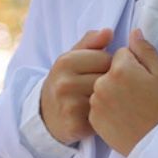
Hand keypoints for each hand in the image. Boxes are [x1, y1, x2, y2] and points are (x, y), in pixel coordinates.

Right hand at [40, 28, 112, 144]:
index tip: (102, 73)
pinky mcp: (75, 125)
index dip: (110, 66)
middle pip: (109, 78)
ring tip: (104, 101)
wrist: (46, 115)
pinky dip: (106, 117)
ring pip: (107, 97)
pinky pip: (103, 117)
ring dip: (111, 100)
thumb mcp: (72, 58)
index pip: (107, 58)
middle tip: (105, 89)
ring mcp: (68, 105)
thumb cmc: (66, 82)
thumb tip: (109, 31)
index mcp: (65, 62)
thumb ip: (91, 42)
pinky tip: (100, 116)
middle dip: (111, 83)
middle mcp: (64, 83)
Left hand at [89, 28, 157, 155]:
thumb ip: (145, 50)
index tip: (143, 79)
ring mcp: (96, 101)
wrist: (157, 142)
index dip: (134, 65)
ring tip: (130, 106)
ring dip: (111, 92)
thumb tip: (133, 32)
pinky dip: (106, 108)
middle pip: (108, 70)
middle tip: (137, 94)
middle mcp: (102, 82)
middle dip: (120, 77)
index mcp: (120, 68)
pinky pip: (97, 104)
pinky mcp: (93, 118)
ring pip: (101, 86)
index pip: (121, 54)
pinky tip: (122, 116)